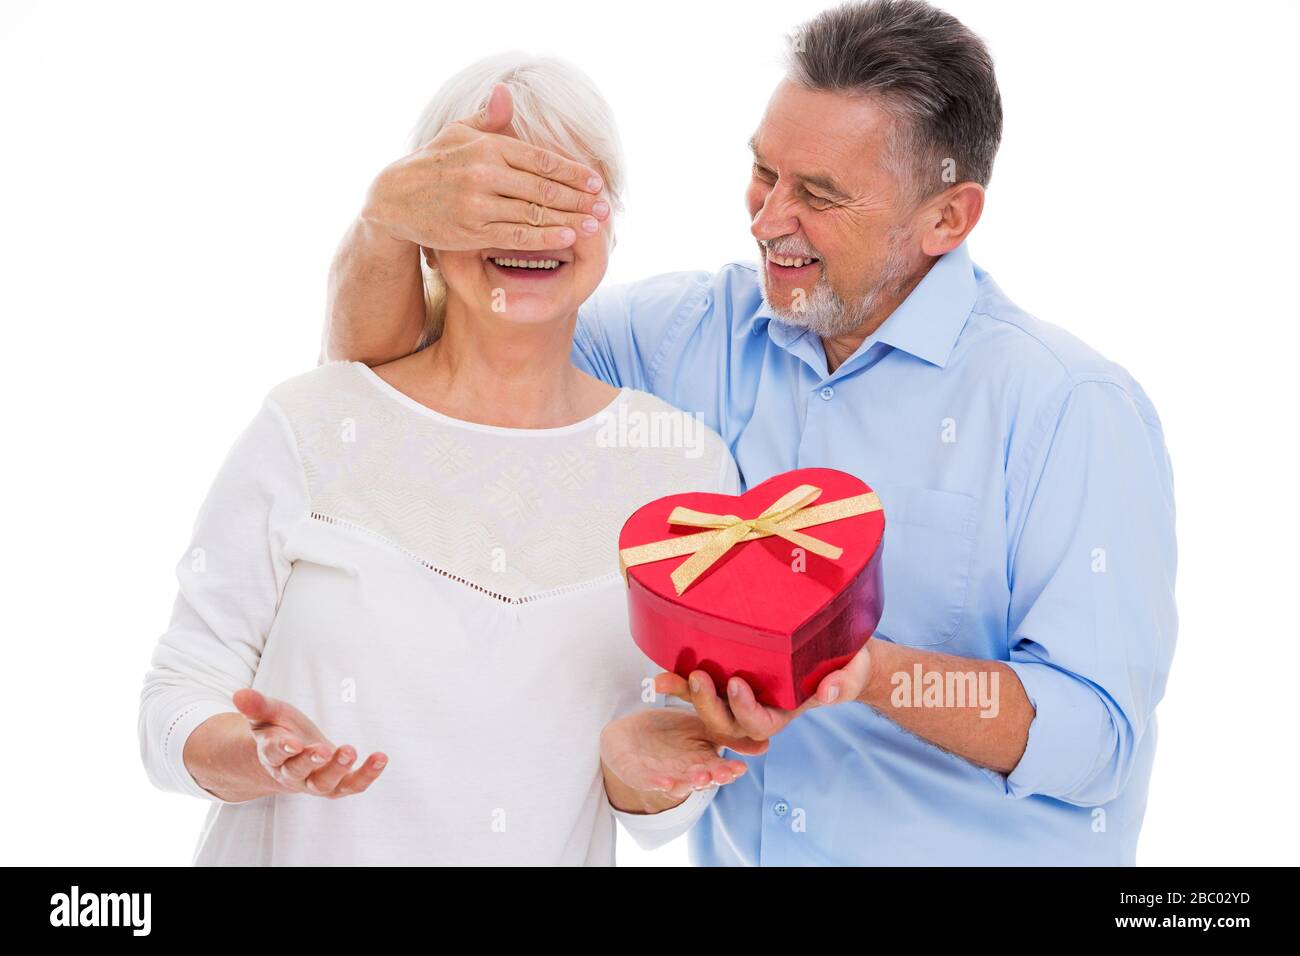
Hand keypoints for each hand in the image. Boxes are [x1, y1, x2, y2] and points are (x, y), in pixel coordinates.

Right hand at [231, 688, 387, 798]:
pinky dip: (367, 775)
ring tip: (351, 750)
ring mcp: (315, 781)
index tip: (293, 743)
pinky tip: (381, 758)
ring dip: (339, 769)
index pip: (274, 754)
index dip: (282, 749)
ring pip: (325, 784)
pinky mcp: (338, 783)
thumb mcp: (268, 715)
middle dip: (312, 761)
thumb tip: (238, 694)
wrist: (293, 754)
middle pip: (300, 772)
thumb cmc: (279, 729)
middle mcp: (292, 774)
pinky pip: (352, 785)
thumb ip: (257, 706)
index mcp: (272, 756)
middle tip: (326, 750)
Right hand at [361, 83, 609, 252]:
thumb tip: (506, 92)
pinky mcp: (473, 231)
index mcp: (488, 147)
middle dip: (579, 199)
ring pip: (534, 214)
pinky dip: (545, 238)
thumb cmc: (433, 163)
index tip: (596, 181)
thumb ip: (487, 118)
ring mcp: (479, 204)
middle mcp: (485, 174)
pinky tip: (568, 238)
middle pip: (544, 188)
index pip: (541, 159)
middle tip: (606, 207)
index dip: (573, 172)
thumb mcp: (457, 133)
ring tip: (596, 225)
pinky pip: (516, 237)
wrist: (394, 199)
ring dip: (570, 220)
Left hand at [600, 709, 749, 809]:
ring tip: (700, 776)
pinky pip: (648, 781)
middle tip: (723, 773)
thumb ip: (723, 730)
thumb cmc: (669, 731)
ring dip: (689, 782)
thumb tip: (763, 741)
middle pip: (701, 779)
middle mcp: (684, 773)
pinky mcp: (637, 775)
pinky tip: (666, 781)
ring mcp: (662, 776)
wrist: (628, 734)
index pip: (718, 768)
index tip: (739, 767)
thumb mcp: (700, 726)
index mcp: (700, 761)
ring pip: (678, 784)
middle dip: (712, 777)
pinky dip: (657, 783)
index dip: (728, 770)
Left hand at [656, 640, 874, 745]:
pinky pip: (701, 686)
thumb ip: (844, 683)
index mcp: (784, 714)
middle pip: (726, 724)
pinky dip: (681, 682)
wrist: (840, 654)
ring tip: (662, 679)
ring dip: (684, 696)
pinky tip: (661, 672)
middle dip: (708, 705)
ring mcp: (740, 698)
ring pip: (707, 710)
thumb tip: (829, 693)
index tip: (738, 684)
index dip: (747, 709)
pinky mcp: (728, 678)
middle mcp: (757, 711)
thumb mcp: (853, 670)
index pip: (760, 724)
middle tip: (698, 677)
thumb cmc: (848, 663)